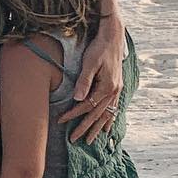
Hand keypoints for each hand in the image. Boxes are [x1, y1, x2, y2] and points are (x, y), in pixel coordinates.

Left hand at [59, 14, 124, 142]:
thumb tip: (77, 99)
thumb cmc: (99, 48)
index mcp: (107, 87)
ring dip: (97, 128)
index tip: (61, 121)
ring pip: (106, 114)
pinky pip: (113, 109)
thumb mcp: (90, 63)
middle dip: (85, 128)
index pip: (86, 106)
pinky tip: (106, 128)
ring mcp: (117, 91)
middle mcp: (114, 92)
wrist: (113, 37)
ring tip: (90, 140)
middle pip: (97, 115)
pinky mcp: (117, 88)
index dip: (73, 115)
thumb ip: (84, 81)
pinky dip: (109, 120)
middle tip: (74, 140)